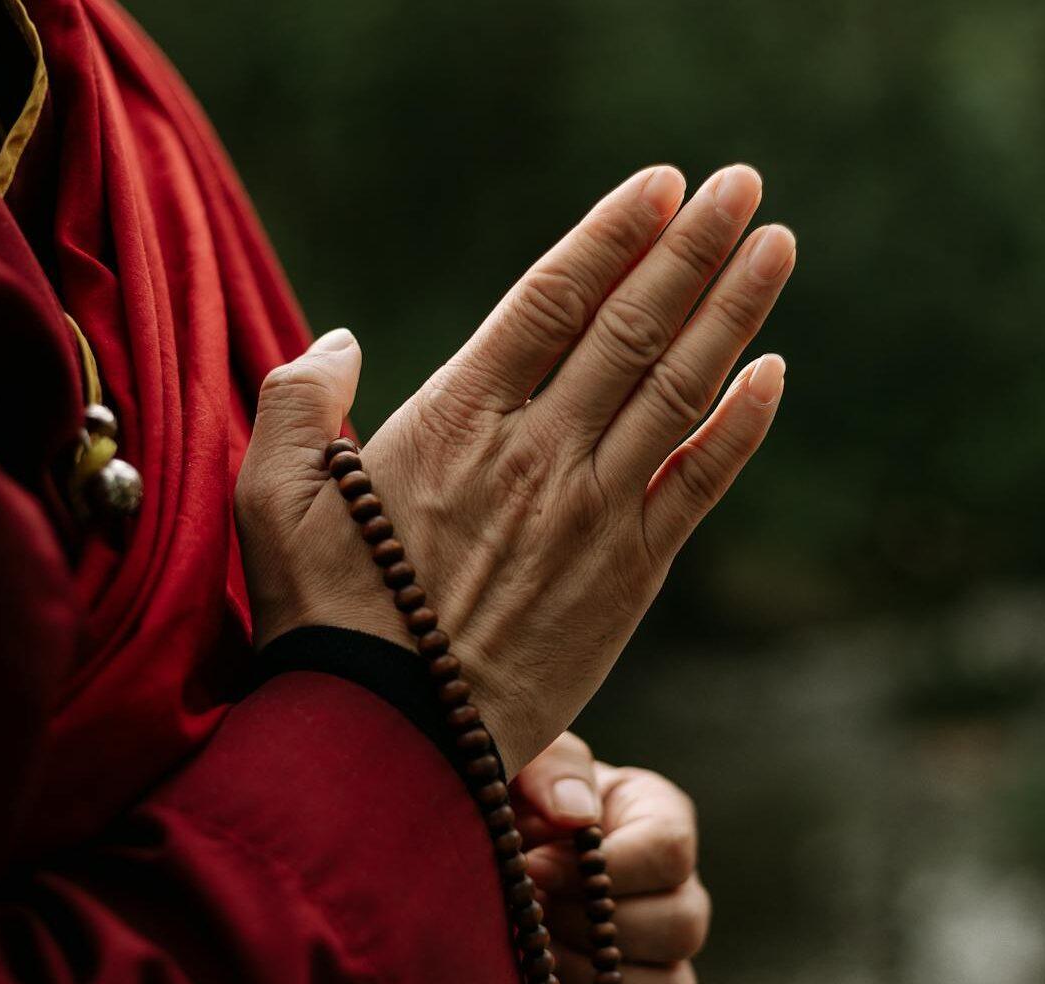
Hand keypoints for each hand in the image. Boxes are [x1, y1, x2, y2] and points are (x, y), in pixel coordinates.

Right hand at [237, 164, 795, 773]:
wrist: (390, 739)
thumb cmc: (321, 617)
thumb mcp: (268, 498)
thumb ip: (299, 402)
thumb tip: (344, 340)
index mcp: (454, 421)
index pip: (552, 299)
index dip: (611, 233)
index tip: (660, 185)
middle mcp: (537, 452)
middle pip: (632, 326)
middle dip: (692, 247)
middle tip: (739, 183)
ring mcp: (593, 514)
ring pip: (679, 389)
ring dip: (733, 311)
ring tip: (777, 244)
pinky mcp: (628, 577)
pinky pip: (701, 485)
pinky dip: (742, 426)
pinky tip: (776, 372)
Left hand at [513, 733, 707, 983]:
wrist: (460, 852)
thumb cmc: (498, 796)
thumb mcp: (518, 757)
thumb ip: (551, 763)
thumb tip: (578, 814)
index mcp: (654, 818)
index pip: (671, 850)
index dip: (604, 868)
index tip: (534, 864)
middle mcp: (672, 890)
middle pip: (682, 926)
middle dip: (594, 929)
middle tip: (530, 919)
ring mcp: (660, 959)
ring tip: (534, 964)